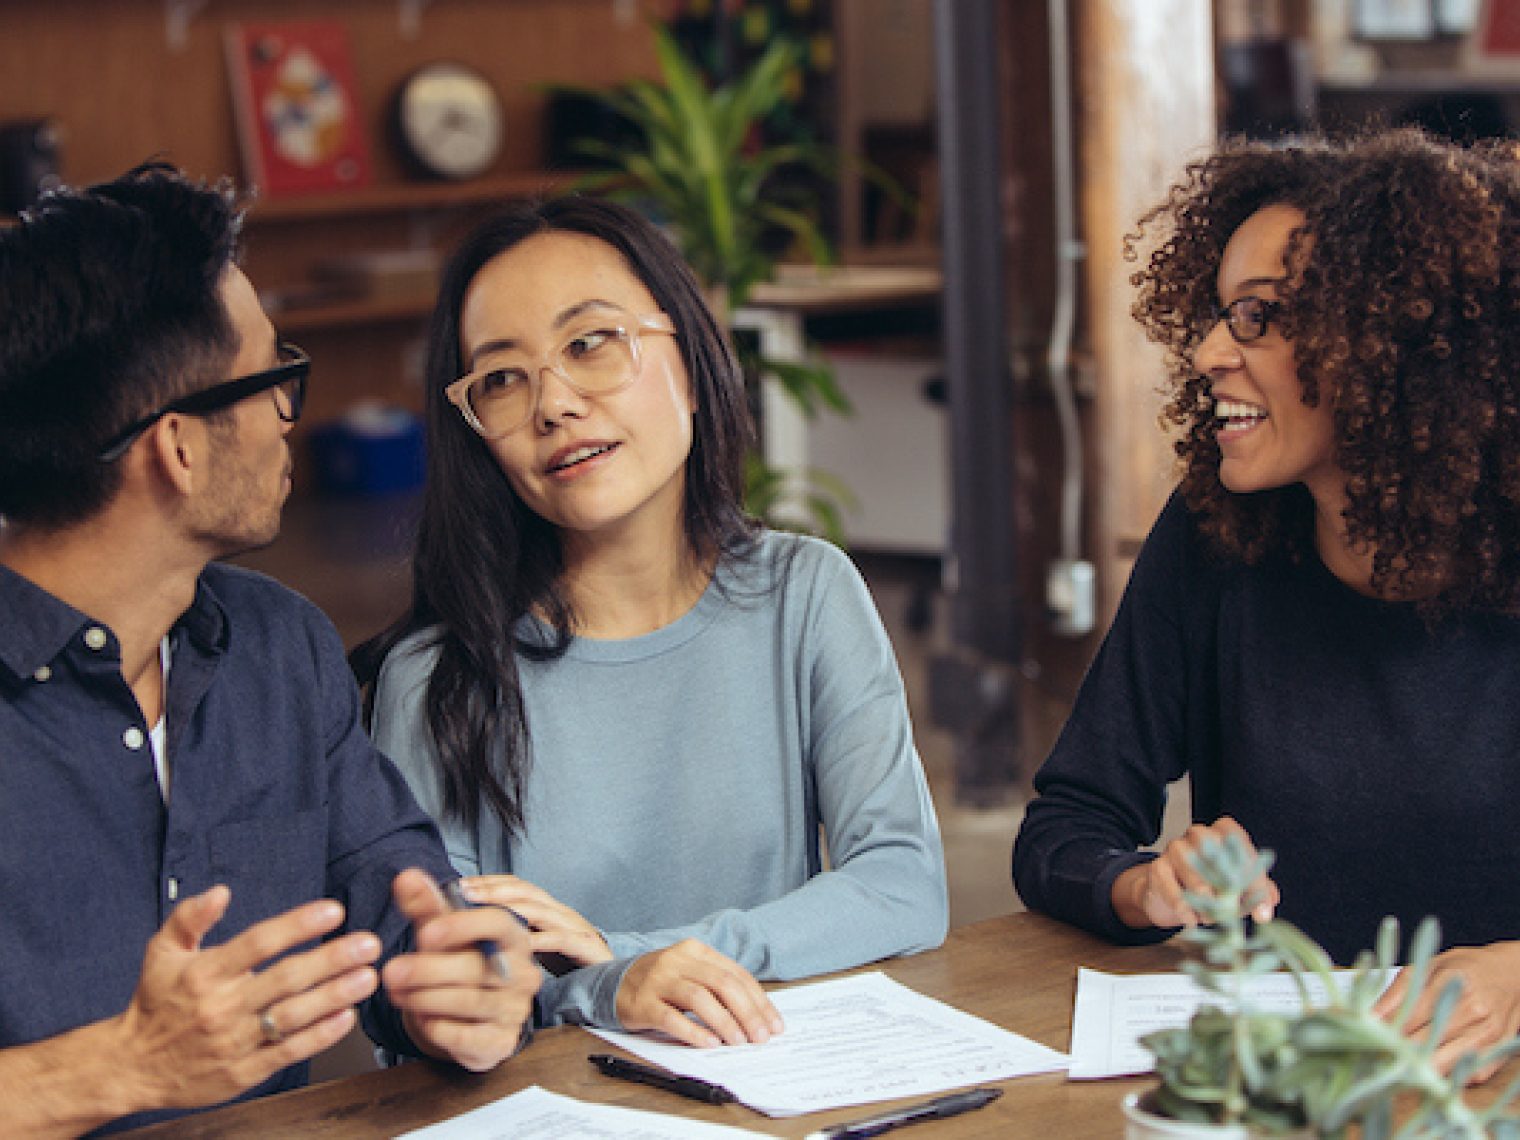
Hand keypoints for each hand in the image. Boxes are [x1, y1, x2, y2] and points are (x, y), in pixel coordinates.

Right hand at [117, 885, 380, 1109]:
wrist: (130, 1067)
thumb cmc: (154, 1003)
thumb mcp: (161, 952)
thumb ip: (190, 917)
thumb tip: (221, 892)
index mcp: (204, 973)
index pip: (258, 943)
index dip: (298, 925)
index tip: (333, 911)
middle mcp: (221, 1007)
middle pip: (285, 979)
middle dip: (332, 959)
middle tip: (369, 944)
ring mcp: (234, 1042)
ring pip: (292, 1017)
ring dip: (335, 996)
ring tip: (367, 977)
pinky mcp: (243, 1073)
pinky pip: (288, 1052)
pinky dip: (319, 1035)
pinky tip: (346, 1018)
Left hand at [382, 869, 538, 1072]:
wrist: (471, 1015)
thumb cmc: (459, 961)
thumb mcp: (442, 931)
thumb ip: (425, 904)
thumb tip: (406, 876)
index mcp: (514, 936)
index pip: (498, 923)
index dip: (463, 926)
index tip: (425, 934)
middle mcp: (523, 972)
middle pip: (478, 967)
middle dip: (429, 969)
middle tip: (391, 971)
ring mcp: (515, 1009)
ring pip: (470, 1001)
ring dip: (426, 997)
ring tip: (396, 993)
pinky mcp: (501, 1041)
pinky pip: (467, 1035)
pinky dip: (438, 1027)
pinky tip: (421, 1018)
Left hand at [462, 874, 612, 966]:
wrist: (613, 982)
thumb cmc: (570, 966)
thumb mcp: (537, 947)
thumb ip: (514, 937)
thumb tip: (473, 931)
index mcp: (548, 910)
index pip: (518, 885)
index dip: (490, 881)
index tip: (461, 885)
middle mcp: (561, 913)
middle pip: (527, 891)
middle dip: (494, 890)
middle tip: (465, 893)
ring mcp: (575, 927)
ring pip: (541, 910)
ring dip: (511, 909)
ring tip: (485, 913)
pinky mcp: (586, 947)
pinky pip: (562, 939)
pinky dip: (541, 939)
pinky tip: (522, 945)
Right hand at [616, 940, 783, 1048]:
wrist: (612, 982)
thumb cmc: (661, 982)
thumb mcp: (690, 973)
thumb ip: (717, 986)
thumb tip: (755, 1016)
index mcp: (695, 950)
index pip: (736, 973)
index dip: (759, 1000)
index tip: (774, 1024)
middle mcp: (678, 960)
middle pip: (722, 983)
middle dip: (747, 1012)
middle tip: (760, 1037)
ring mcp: (658, 979)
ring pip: (699, 998)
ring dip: (724, 1022)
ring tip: (738, 1041)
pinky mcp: (642, 1002)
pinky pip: (671, 1017)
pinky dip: (693, 1032)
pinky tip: (709, 1043)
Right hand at [1111, 817, 1278, 929]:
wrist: (1170, 894)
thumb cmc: (1211, 885)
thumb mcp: (1239, 888)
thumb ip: (1257, 894)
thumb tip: (1265, 910)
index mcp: (1224, 833)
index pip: (1242, 848)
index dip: (1255, 880)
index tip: (1262, 912)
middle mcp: (1200, 834)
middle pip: (1216, 855)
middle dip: (1227, 890)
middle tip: (1233, 914)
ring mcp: (1176, 848)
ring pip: (1193, 872)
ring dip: (1205, 900)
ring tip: (1211, 919)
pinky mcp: (1157, 867)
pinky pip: (1170, 886)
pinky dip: (1182, 906)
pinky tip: (1191, 920)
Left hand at [1373, 941, 1519, 1082]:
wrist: (1513, 973)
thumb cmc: (1465, 968)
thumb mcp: (1429, 966)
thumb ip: (1399, 991)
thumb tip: (1369, 1015)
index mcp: (1449, 982)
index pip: (1409, 1017)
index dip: (1383, 1033)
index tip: (1364, 1041)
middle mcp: (1472, 1009)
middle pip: (1424, 1043)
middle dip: (1396, 1053)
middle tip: (1375, 1057)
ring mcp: (1488, 1032)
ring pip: (1444, 1064)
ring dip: (1419, 1070)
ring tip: (1399, 1067)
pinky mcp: (1499, 1050)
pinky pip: (1469, 1074)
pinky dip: (1448, 1075)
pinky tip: (1432, 1070)